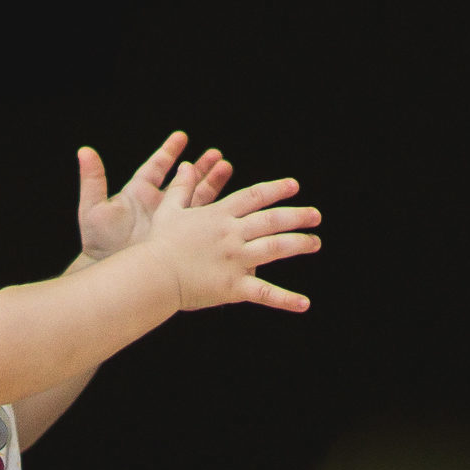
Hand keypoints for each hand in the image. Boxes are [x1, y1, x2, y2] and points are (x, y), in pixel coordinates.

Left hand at [76, 131, 232, 261]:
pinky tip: (227, 201)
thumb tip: (84, 151)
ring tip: (226, 167)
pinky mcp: (180, 237)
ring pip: (195, 196)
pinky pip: (199, 220)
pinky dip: (213, 209)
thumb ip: (92, 179)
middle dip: (200, 166)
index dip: (169, 151)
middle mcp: (156, 205)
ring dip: (211, 182)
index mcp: (138, 192)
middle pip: (182, 179)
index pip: (157, 166)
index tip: (182, 136)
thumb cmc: (98, 243)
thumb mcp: (93, 209)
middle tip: (216, 154)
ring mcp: (169, 221)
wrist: (111, 273)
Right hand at [137, 165, 320, 312]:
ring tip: (315, 242)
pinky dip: (286, 299)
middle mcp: (232, 234)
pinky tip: (304, 303)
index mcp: (219, 215)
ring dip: (299, 244)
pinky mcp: (233, 286)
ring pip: (275, 248)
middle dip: (297, 216)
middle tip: (316, 215)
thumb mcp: (169, 211)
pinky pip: (265, 293)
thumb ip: (181, 188)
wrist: (153, 275)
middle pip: (272, 220)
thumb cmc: (157, 244)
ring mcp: (235, 260)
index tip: (294, 187)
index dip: (276, 190)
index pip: (254, 196)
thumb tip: (186, 166)